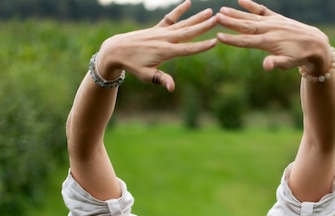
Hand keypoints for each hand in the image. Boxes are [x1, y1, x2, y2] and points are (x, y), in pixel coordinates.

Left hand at [97, 0, 216, 91]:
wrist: (116, 50)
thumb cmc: (132, 65)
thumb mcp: (146, 75)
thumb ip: (161, 79)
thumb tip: (172, 88)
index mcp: (165, 52)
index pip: (188, 49)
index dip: (202, 46)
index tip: (215, 41)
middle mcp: (165, 39)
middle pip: (188, 32)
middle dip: (204, 26)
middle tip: (218, 19)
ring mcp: (161, 32)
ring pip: (182, 24)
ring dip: (197, 18)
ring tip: (210, 11)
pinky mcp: (156, 28)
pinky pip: (170, 18)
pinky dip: (179, 10)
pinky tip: (188, 3)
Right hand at [217, 0, 330, 75]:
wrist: (314, 42)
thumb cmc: (299, 57)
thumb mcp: (287, 64)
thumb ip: (275, 63)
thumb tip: (266, 66)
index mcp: (268, 42)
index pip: (246, 41)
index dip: (232, 39)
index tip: (219, 36)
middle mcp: (268, 29)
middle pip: (245, 26)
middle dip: (230, 22)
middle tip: (216, 18)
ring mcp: (272, 22)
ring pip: (250, 18)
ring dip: (236, 14)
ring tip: (222, 10)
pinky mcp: (276, 18)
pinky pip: (261, 10)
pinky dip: (251, 5)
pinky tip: (241, 1)